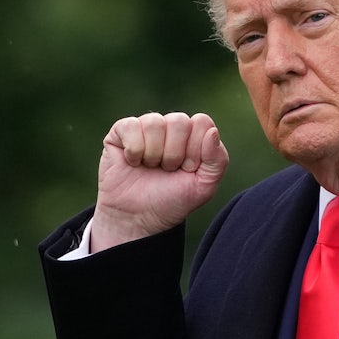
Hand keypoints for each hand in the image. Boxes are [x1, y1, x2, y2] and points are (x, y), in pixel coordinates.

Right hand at [90, 112, 228, 251]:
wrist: (138, 218)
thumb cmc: (172, 200)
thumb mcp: (204, 186)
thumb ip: (217, 160)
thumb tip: (212, 131)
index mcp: (193, 135)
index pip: (202, 122)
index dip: (196, 150)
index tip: (188, 169)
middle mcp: (170, 126)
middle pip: (179, 121)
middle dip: (175, 154)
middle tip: (168, 170)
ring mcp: (146, 127)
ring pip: (154, 122)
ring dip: (154, 154)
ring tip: (151, 168)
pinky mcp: (121, 132)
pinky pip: (130, 126)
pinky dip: (134, 151)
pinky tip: (133, 162)